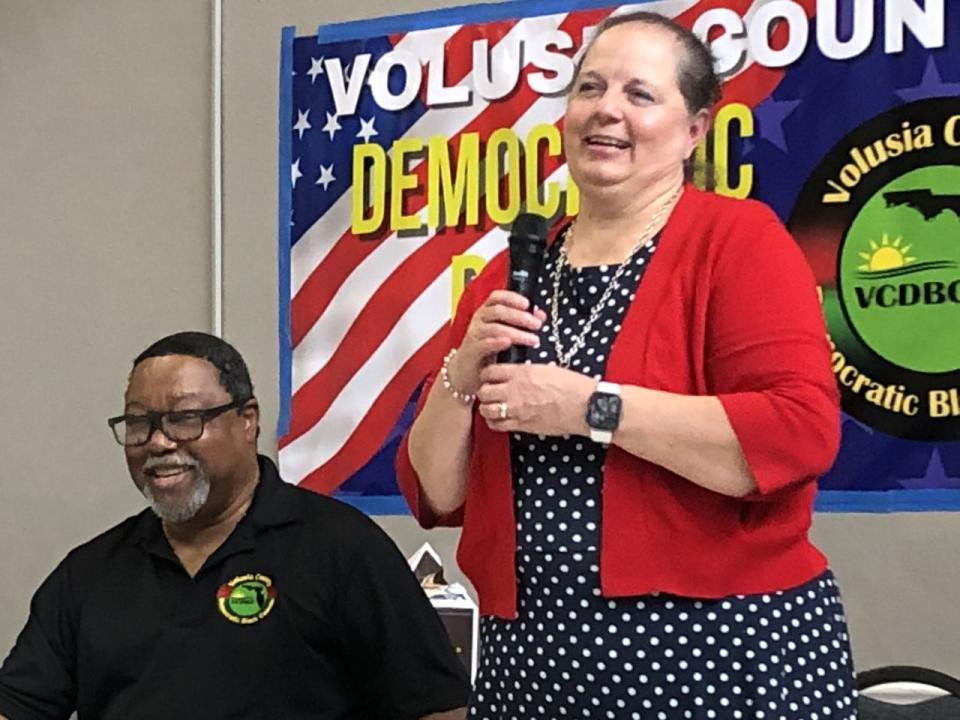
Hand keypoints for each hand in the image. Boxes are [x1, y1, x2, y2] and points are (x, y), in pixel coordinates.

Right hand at [447, 290, 545, 394]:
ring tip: (531, 339)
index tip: (527, 304)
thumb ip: (522, 322)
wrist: (467, 370)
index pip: (497, 297)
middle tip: (536, 325)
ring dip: (515, 332)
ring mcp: (474, 334)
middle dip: (520, 317)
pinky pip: (484, 344)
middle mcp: (479, 320)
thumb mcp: (506, 333)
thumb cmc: (487, 349)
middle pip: (498, 311)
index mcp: (487, 312)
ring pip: (494, 328)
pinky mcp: (472, 350)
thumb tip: (540, 315)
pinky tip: (508, 343)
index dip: (512, 298)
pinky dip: (497, 342)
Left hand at [475, 363, 594, 435]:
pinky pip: (497, 425)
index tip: (491, 377)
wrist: (585, 406)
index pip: (489, 371)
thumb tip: (516, 372)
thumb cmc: (572, 385)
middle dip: (485, 391)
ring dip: (487, 407)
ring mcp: (517, 409)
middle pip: (483, 391)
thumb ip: (526, 371)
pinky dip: (494, 422)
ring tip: (494, 406)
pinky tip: (500, 419)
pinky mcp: (522, 425)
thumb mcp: (546, 369)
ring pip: (486, 409)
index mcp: (521, 372)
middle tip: (491, 392)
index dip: (487, 374)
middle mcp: (515, 390)